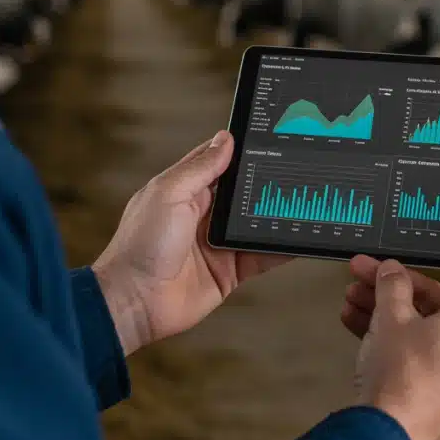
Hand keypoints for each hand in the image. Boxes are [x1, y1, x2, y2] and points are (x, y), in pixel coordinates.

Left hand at [92, 131, 291, 354]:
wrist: (135, 302)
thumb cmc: (140, 246)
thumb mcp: (169, 194)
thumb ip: (200, 169)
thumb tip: (225, 140)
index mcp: (185, 190)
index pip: (218, 162)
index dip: (240, 150)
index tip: (268, 137)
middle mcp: (203, 215)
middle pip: (243, 193)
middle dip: (267, 182)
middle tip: (297, 169)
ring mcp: (218, 243)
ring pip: (256, 223)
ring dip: (277, 215)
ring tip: (305, 200)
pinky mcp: (229, 271)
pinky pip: (261, 257)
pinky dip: (280, 249)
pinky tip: (298, 239)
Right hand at [350, 212, 439, 439]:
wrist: (386, 437)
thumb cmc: (399, 379)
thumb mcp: (392, 318)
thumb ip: (394, 286)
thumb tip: (393, 272)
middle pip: (439, 299)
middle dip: (396, 283)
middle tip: (366, 269)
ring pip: (425, 324)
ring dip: (387, 308)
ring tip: (353, 297)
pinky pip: (421, 348)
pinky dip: (394, 334)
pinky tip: (357, 322)